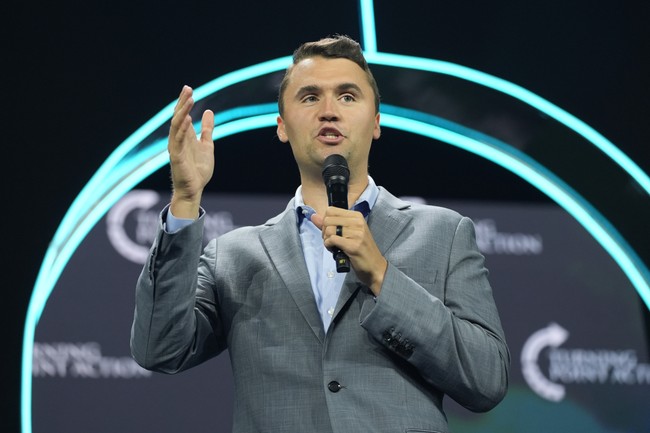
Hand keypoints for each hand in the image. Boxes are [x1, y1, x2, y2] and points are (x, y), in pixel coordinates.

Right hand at [168, 85, 214, 218]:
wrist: (194, 189)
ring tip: (189, 100)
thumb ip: (207, 129)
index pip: (182, 115)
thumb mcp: (207, 145)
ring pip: (176, 126)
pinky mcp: (176, 157)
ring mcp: (176, 148)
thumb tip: (209, 111)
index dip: (184, 102)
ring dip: (182, 112)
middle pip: (178, 117)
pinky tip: (187, 119)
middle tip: (187, 89)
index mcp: (184, 137)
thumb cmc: (198, 169)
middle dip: (182, 103)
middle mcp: (178, 140)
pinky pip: (178, 141)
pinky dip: (182, 129)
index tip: (189, 89)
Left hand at [311, 207, 386, 294]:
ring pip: (328, 230)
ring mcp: (356, 233)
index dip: (325, 221)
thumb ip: (330, 224)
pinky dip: (329, 246)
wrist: (375, 266)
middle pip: (327, 220)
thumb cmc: (360, 249)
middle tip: (331, 241)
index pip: (331, 210)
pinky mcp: (353, 245)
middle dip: (324, 232)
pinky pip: (331, 240)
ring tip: (334, 246)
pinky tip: (335, 250)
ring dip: (326, 240)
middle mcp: (357, 222)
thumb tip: (313, 216)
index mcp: (357, 216)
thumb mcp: (347, 233)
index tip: (331, 231)